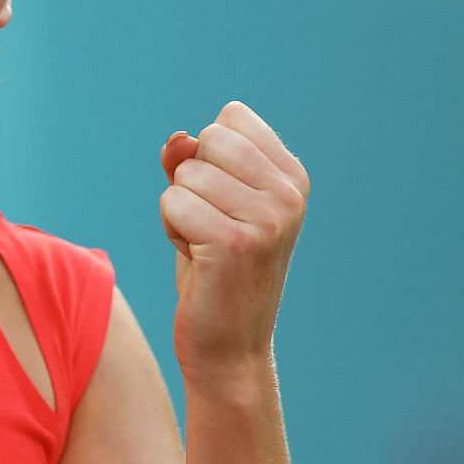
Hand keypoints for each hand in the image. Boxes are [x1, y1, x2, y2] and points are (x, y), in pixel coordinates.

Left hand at [158, 100, 308, 377]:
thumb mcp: (206, 202)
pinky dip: (171, 230)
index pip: (231, 117)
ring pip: (184, 174)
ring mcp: (267, 218)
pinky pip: (172, 202)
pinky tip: (197, 260)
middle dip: (191, 182)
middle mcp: (289, 194)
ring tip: (204, 248)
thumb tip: (178, 139)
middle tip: (210, 228)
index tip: (224, 202)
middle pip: (206, 139)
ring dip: (179, 211)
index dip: (208, 156)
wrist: (229, 345)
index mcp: (292, 176)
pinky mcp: (234, 242)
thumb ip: (190, 161)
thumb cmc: (213, 269)